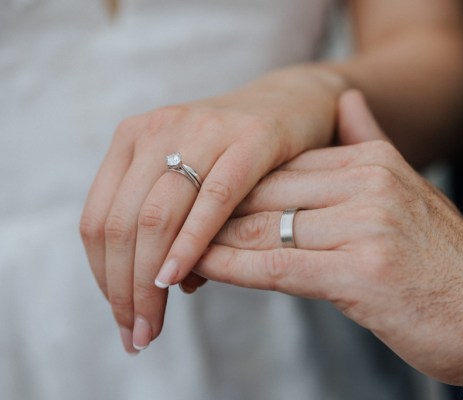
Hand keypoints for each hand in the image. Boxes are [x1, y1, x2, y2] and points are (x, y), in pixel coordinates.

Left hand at [79, 66, 346, 352]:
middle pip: (122, 224)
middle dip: (124, 291)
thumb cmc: (240, 153)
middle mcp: (158, 129)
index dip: (102, 277)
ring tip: (155, 326)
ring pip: (156, 217)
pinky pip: (212, 200)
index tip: (121, 319)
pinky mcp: (250, 138)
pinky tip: (177, 279)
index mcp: (133, 139)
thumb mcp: (194, 182)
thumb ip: (173, 227)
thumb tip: (170, 286)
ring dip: (149, 282)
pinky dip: (190, 245)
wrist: (293, 101)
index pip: (98, 220)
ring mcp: (202, 129)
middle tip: (138, 336)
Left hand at [192, 91, 462, 384]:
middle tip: (170, 230)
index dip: (234, 189)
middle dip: (215, 216)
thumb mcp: (406, 186)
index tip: (196, 203)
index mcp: (372, 160)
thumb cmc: (438, 257)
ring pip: (265, 229)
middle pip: (266, 194)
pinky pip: (278, 266)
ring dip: (213, 243)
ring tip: (172, 253)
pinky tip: (203, 269)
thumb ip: (369, 140)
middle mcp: (368, 184)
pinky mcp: (361, 273)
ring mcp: (366, 227)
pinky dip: (234, 267)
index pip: (281, 168)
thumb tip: (346, 100)